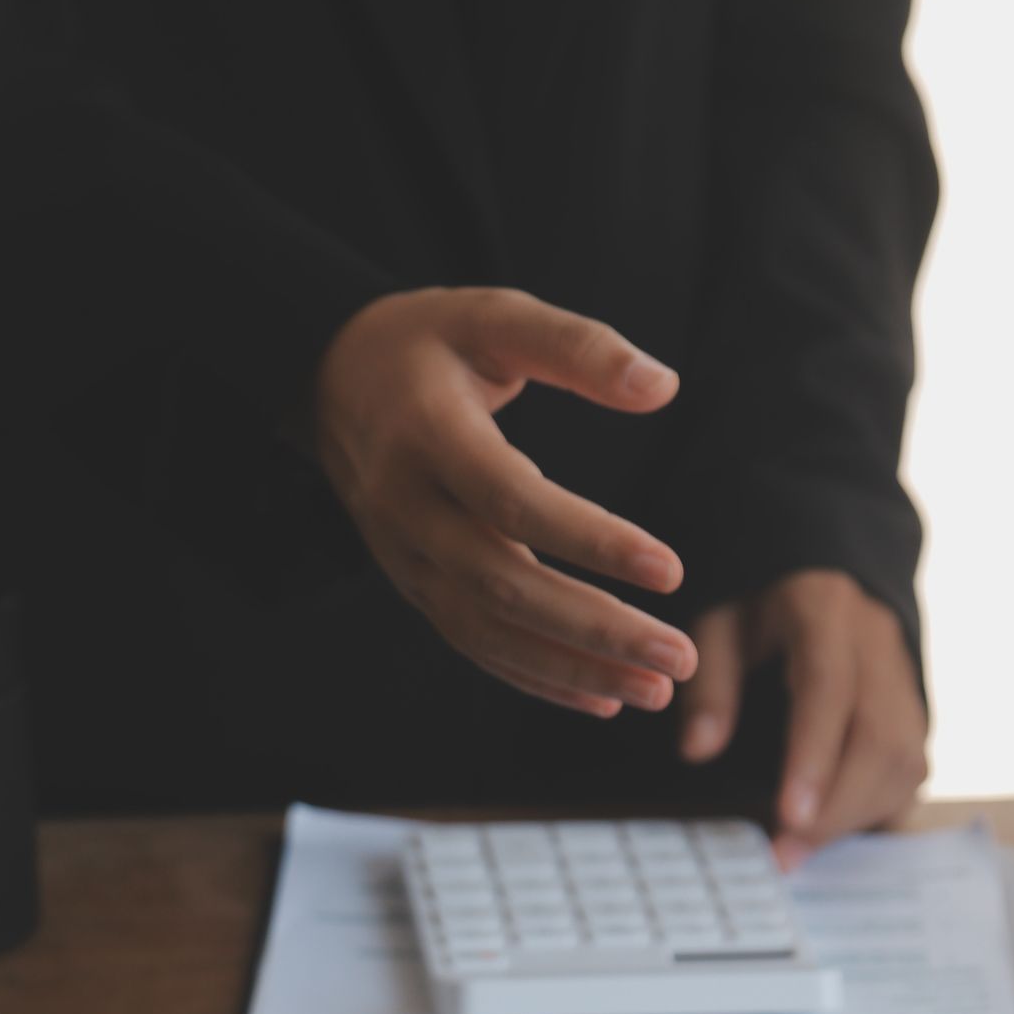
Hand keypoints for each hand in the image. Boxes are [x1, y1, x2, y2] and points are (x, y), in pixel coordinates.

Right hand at [313, 286, 697, 716]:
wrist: (330, 380)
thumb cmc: (432, 344)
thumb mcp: (495, 316)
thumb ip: (577, 347)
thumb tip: (663, 386)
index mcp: (428, 434)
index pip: (513, 501)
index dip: (591, 540)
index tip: (670, 570)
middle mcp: (407, 508)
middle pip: (504, 586)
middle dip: (598, 629)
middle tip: (682, 655)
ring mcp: (406, 558)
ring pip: (491, 633)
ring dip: (577, 669)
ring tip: (657, 691)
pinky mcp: (414, 586)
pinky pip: (476, 646)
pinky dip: (539, 677)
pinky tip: (603, 697)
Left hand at [677, 570, 927, 863]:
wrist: (820, 572)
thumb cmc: (757, 603)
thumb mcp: (717, 622)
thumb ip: (710, 683)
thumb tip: (698, 751)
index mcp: (825, 609)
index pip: (828, 688)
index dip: (814, 757)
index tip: (788, 818)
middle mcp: (878, 644)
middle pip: (880, 737)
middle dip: (838, 808)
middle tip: (785, 855)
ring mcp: (904, 678)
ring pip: (905, 759)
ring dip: (857, 816)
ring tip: (799, 850)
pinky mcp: (913, 709)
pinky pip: (912, 769)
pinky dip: (877, 809)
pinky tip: (832, 834)